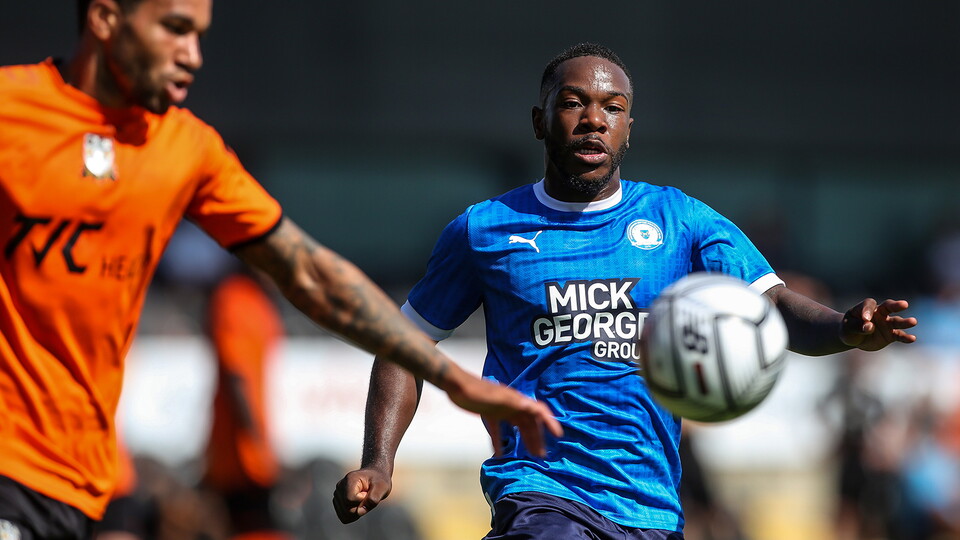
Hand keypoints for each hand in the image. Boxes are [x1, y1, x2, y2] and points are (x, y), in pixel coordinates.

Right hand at [333, 467, 392, 523]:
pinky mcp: (337, 501)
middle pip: (347, 509)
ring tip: (362, 500)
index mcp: (350, 479)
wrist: (374, 476)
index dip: (362, 500)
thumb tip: (359, 512)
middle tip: (366, 496)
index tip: (368, 492)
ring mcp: (337, 494)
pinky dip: (352, 515)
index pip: (350, 499)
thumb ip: (373, 499)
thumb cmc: (379, 481)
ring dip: (356, 511)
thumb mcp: (382, 487)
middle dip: (360, 507)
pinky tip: (358, 505)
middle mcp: (340, 486)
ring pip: (344, 514)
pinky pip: (343, 517)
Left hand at [442, 366, 562, 456]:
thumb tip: (531, 407)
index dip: (549, 421)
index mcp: (516, 400)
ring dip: (524, 440)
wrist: (454, 384)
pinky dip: (499, 442)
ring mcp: (500, 409)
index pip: (538, 410)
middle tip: (541, 455)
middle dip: (537, 438)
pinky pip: (498, 430)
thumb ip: (513, 402)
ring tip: (529, 455)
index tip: (557, 435)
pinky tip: (499, 454)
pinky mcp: (489, 414)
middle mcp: (512, 405)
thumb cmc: (475, 390)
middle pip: (529, 422)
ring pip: (517, 427)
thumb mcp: (496, 397)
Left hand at [840, 298, 917, 350]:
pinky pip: (899, 335)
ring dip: (905, 322)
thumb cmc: (849, 329)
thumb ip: (857, 327)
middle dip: (896, 305)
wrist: (854, 337)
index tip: (865, 319)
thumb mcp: (848, 328)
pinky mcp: (891, 334)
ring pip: (897, 321)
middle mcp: (879, 313)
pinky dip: (905, 337)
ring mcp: (886, 323)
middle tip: (904, 304)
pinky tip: (912, 338)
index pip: (869, 305)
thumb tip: (869, 327)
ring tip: (913, 321)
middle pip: (889, 306)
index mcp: (866, 308)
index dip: (867, 310)